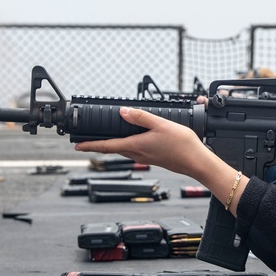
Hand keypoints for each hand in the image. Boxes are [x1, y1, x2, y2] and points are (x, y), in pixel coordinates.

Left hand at [74, 107, 209, 176]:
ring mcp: (146, 157)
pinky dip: (127, 144)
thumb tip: (123, 112)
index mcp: (137, 145)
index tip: (77, 146)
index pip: (107, 146)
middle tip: (87, 140)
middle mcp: (138, 154)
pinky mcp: (153, 158)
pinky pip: (134, 150)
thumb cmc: (183, 145)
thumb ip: (141, 117)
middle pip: (113, 148)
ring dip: (113, 145)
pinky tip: (132, 139)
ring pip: (124, 150)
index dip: (90, 145)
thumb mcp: (162, 124)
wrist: (197, 162)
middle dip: (99, 144)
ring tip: (107, 138)